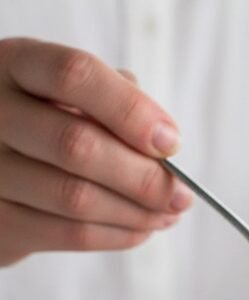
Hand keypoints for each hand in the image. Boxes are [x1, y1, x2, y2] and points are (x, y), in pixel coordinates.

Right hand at [0, 38, 191, 266]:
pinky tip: (141, 228)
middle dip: (144, 175)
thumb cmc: (48, 117)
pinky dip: (117, 235)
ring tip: (168, 212)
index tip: (170, 142)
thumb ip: (116, 99)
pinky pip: (67, 234)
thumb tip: (164, 141)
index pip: (75, 75)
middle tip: (182, 193)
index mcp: (15, 64)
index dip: (130, 110)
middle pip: (76, 144)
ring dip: (137, 212)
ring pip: (75, 198)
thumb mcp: (72, 90)